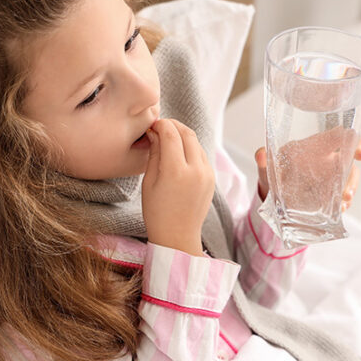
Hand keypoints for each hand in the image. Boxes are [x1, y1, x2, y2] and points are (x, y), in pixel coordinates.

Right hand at [142, 119, 214, 255]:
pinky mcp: (212, 177)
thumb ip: (154, 154)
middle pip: (187, 133)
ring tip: (168, 138)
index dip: (160, 124)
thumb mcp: (149, 182)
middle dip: (173, 125)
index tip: (152, 125)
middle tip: (160, 126)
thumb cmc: (157, 213)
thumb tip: (156, 133)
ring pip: (196, 141)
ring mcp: (207, 173)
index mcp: (176, 171)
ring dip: (183, 135)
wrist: (178, 236)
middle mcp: (196, 170)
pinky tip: (179, 152)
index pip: (170, 134)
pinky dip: (190, 147)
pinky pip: (202, 154)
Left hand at [254, 135, 360, 211]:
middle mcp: (325, 161)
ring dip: (348, 192)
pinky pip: (342, 197)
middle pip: (349, 162)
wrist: (271, 196)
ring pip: (348, 180)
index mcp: (313, 147)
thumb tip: (260, 155)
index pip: (339, 137)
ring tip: (342, 203)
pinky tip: (339, 210)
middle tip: (347, 193)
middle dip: (352, 177)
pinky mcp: (330, 194)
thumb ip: (263, 161)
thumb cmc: (272, 175)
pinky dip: (343, 204)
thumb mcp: (266, 168)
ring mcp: (329, 178)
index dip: (354, 140)